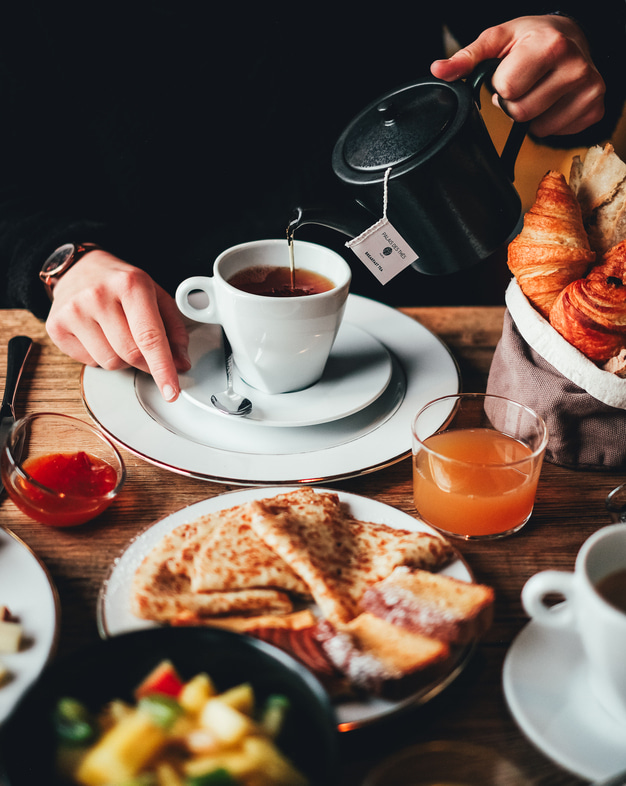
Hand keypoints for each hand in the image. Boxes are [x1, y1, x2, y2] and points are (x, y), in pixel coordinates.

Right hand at [46, 250, 190, 401]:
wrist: (79, 267)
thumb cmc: (121, 283)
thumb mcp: (155, 295)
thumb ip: (174, 329)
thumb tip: (181, 363)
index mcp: (130, 284)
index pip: (149, 337)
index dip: (163, 368)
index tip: (171, 391)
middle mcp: (98, 296)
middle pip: (131, 354)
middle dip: (146, 363)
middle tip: (148, 352)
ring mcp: (74, 311)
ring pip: (111, 362)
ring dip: (122, 358)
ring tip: (117, 333)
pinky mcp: (56, 326)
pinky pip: (89, 362)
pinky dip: (100, 356)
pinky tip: (98, 334)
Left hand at [431, 15, 605, 137]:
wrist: (573, 35)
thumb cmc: (533, 37)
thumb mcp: (499, 39)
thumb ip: (467, 57)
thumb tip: (439, 70)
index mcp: (550, 46)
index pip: (507, 90)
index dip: (501, 85)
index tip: (510, 71)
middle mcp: (575, 67)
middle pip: (521, 113)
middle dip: (514, 102)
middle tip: (524, 83)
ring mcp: (589, 90)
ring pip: (538, 128)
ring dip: (531, 115)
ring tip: (538, 89)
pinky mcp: (594, 109)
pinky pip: (556, 133)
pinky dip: (549, 121)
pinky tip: (554, 99)